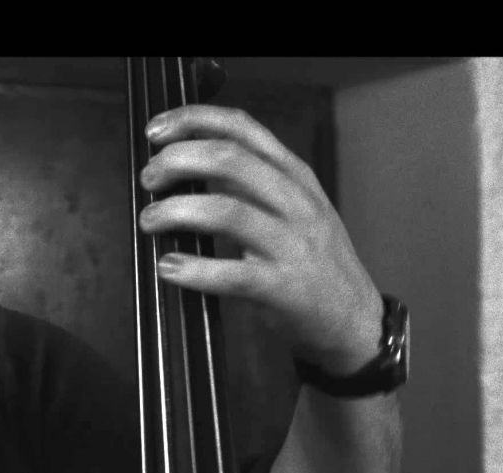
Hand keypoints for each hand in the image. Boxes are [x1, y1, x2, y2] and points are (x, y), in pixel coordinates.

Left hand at [138, 104, 382, 375]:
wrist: (354, 320)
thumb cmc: (311, 261)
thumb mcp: (290, 206)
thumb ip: (246, 183)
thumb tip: (184, 164)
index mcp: (293, 175)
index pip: (242, 129)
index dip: (193, 121)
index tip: (155, 131)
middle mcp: (297, 201)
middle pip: (229, 161)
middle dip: (177, 162)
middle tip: (148, 179)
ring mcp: (293, 244)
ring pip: (227, 212)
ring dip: (176, 212)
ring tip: (150, 221)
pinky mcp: (285, 288)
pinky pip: (233, 274)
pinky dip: (194, 269)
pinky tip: (169, 267)